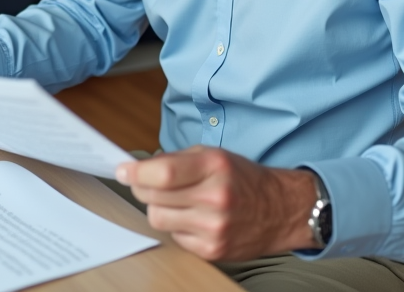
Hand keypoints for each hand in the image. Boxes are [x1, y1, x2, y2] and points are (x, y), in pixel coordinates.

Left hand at [115, 145, 319, 260]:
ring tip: (177, 201)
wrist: (280, 209)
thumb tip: (138, 169)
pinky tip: (193, 218)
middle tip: (149, 184)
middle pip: (154, 198)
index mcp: (215, 167)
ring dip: (160, 208)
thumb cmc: (243, 179)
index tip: (123, 171)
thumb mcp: (214, 156)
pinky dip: (177, 227)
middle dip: (144, 189)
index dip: (136, 173)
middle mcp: (215, 197)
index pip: (162, 174)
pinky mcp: (212, 249)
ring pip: (158, 219)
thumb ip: (176, 160)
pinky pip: (174, 237)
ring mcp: (214, 227)